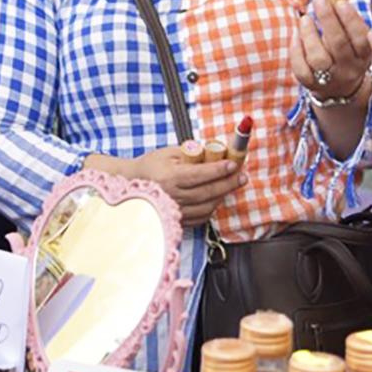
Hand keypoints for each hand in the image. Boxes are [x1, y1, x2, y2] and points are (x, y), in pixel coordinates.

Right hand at [88, 149, 245, 225]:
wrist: (130, 184)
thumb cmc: (151, 166)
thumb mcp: (170, 152)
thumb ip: (193, 153)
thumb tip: (218, 150)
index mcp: (169, 178)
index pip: (200, 175)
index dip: (219, 169)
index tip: (234, 164)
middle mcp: (171, 197)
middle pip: (207, 192)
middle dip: (228, 183)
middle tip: (242, 176)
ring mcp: (173, 211)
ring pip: (206, 207)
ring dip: (223, 195)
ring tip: (232, 184)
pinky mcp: (176, 221)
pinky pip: (200, 217)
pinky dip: (212, 207)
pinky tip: (218, 197)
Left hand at [290, 0, 371, 102]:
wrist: (341, 89)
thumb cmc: (347, 53)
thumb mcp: (355, 40)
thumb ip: (348, 19)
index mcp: (363, 55)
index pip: (361, 38)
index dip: (351, 19)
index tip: (340, 1)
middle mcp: (349, 68)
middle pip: (338, 44)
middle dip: (328, 19)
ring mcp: (330, 79)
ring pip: (318, 58)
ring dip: (310, 33)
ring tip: (305, 18)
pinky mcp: (312, 85)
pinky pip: (301, 69)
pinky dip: (296, 49)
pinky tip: (297, 35)